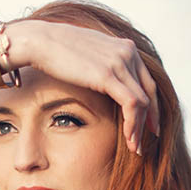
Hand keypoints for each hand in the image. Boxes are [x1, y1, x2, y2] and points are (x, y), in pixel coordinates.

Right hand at [9, 19, 159, 155]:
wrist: (39, 41)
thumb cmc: (56, 50)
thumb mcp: (89, 56)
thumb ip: (102, 65)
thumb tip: (101, 81)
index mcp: (125, 47)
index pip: (147, 81)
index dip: (151, 106)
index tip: (148, 126)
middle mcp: (128, 52)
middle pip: (149, 93)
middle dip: (149, 120)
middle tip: (145, 142)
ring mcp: (120, 62)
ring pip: (142, 102)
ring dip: (139, 128)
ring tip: (135, 147)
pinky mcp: (109, 75)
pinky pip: (131, 104)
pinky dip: (132, 124)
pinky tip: (128, 139)